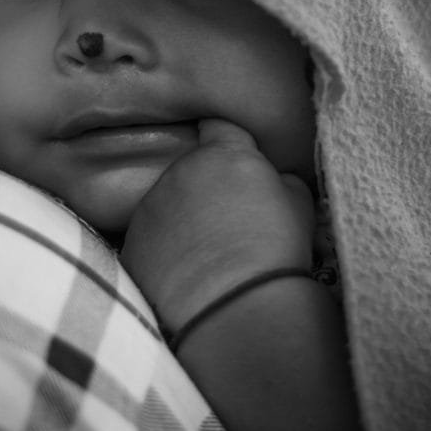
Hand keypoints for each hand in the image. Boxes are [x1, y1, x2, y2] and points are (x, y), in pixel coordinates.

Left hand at [120, 118, 314, 331]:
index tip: (230, 156)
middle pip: (190, 169)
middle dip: (205, 187)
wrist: (234, 305)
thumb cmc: (275, 249)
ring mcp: (150, 207)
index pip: (218, 126)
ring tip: (206, 256)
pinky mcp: (132, 244)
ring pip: (166, 205)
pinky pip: (149, 241)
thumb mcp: (299, 205)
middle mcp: (180, 172)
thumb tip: (275, 180)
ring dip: (181, 220)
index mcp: (223, 155)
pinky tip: (183, 278)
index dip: (224, 137)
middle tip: (226, 220)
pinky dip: (163, 253)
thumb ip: (282, 181)